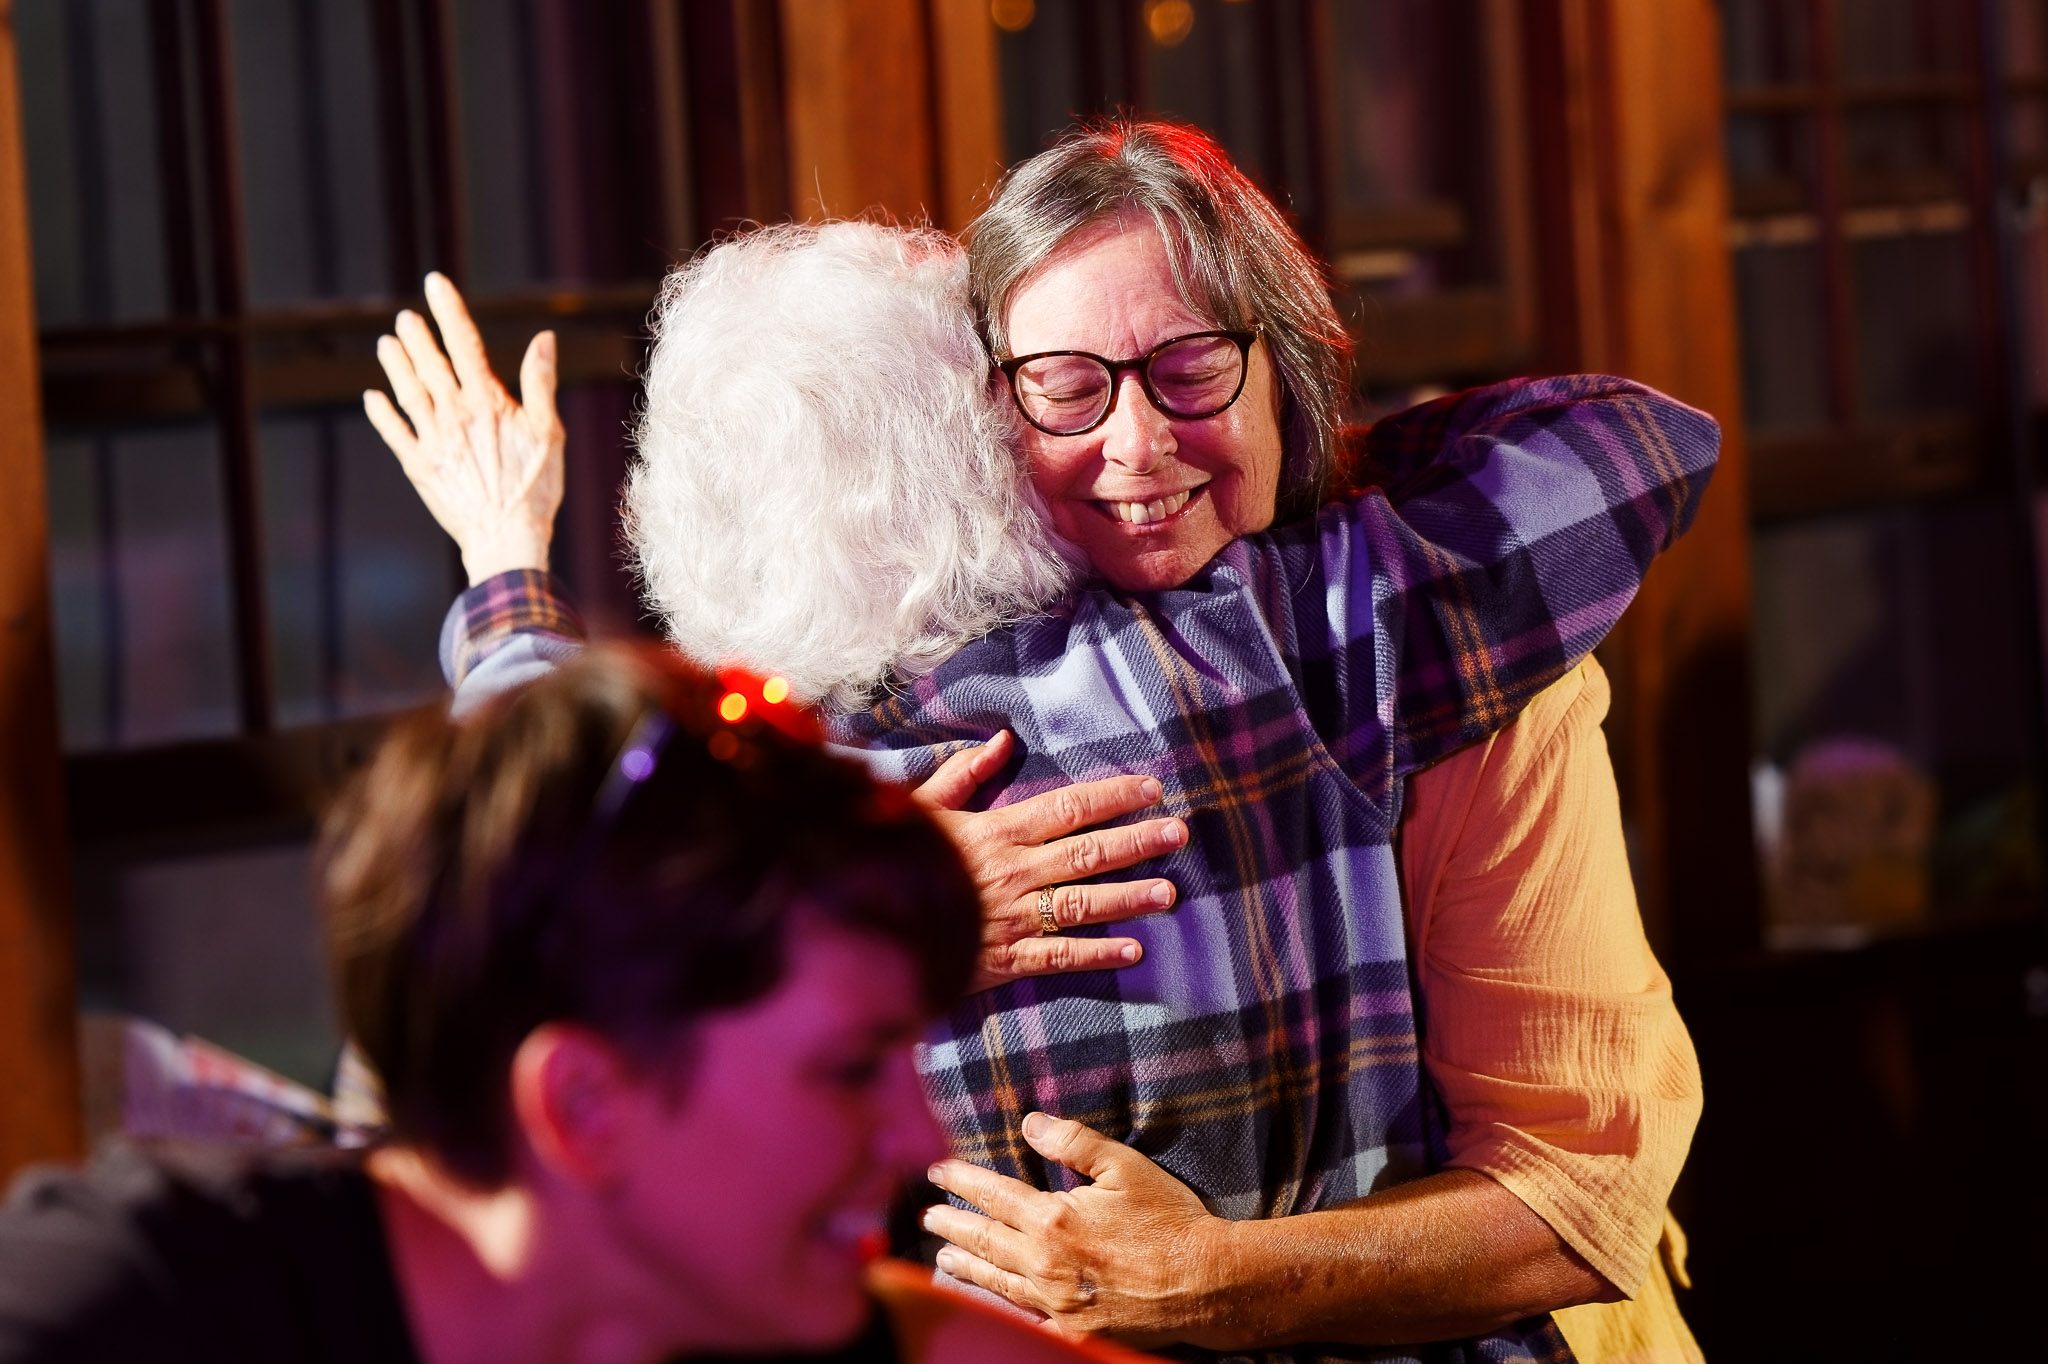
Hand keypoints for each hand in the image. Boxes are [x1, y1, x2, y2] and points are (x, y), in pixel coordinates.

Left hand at [364, 272, 564, 584]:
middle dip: (418, 337)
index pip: (466, 345)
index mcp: (488, 402)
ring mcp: (433, 441)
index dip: (450, 311)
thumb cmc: (536, 488)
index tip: (436, 283)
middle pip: (431, 365)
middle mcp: (455, 415)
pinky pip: (396, 434)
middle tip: (404, 318)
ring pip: (409, 393)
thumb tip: (543, 338)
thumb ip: (540, 383)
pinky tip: (373, 398)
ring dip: (396, 367)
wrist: (506, 538)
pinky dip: (383, 414)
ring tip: (386, 345)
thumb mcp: (550, 433)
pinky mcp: (420, 467)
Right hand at [914, 732, 1185, 991]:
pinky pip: (1060, 956)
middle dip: (1137, 841)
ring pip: (1083, 904)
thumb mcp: (919, 808)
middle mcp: (1013, 873)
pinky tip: (1134, 950)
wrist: (864, 926)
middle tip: (1178, 832)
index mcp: (996, 832)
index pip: (1067, 807)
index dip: (1113, 796)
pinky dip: (1098, 954)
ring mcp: (1012, 918)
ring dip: (1130, 897)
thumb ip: (963, 775)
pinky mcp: (1005, 959)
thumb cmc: (890, 861)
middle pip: (1087, 852)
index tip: (1150, 787)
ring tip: (1170, 893)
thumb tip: (1002, 741)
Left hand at [923, 1113, 1229, 1348]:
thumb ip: (1074, 1142)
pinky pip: (1025, 1312)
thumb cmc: (1169, 1221)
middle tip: (928, 1217)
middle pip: (985, 1239)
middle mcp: (1045, 1263)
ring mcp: (1056, 1302)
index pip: (994, 1195)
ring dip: (966, 1265)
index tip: (937, 1173)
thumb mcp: (1126, 1166)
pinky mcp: (1073, 1329)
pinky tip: (991, 1297)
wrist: (1206, 1285)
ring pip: (997, 1279)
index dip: (963, 1182)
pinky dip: (999, 1301)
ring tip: (942, 1257)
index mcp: (1054, 1219)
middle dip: (952, 1225)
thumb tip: (1030, 1122)